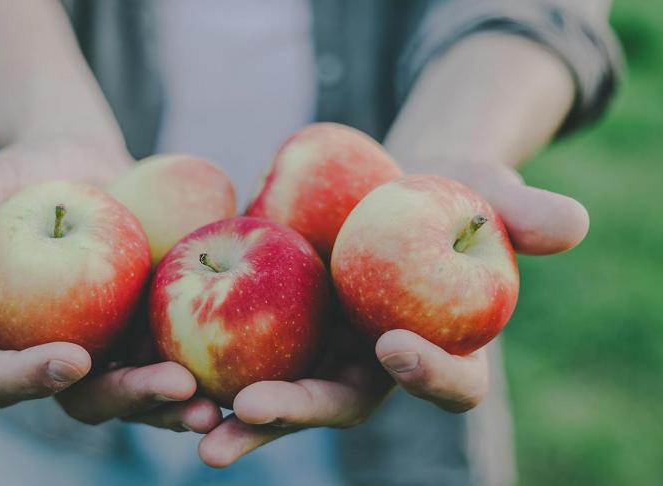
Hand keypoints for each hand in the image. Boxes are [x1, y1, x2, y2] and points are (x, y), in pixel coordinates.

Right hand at [0, 137, 221, 432]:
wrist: (87, 168)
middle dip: (128, 398)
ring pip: (137, 396)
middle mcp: (56, 358)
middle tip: (173, 386)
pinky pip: (174, 365)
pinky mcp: (150, 338)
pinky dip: (204, 375)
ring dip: (174, 406)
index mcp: (1, 339)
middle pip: (83, 400)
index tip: (74, 356)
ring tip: (214, 404)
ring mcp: (108, 353)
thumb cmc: (25, 176)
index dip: (30, 378)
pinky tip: (239, 375)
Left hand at [198, 159, 588, 466]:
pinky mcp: (272, 334)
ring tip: (196, 427)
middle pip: (341, 406)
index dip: (430, 373)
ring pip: (279, 398)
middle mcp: (373, 370)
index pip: (449, 382)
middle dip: (298, 413)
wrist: (384, 185)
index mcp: (437, 351)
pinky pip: (235, 358)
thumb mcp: (484, 191)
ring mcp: (320, 356)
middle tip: (253, 412)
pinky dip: (204, 371)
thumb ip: (521, 213)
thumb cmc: (444, 190)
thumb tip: (569, 224)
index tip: (395, 342)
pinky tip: (164, 376)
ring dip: (239, 417)